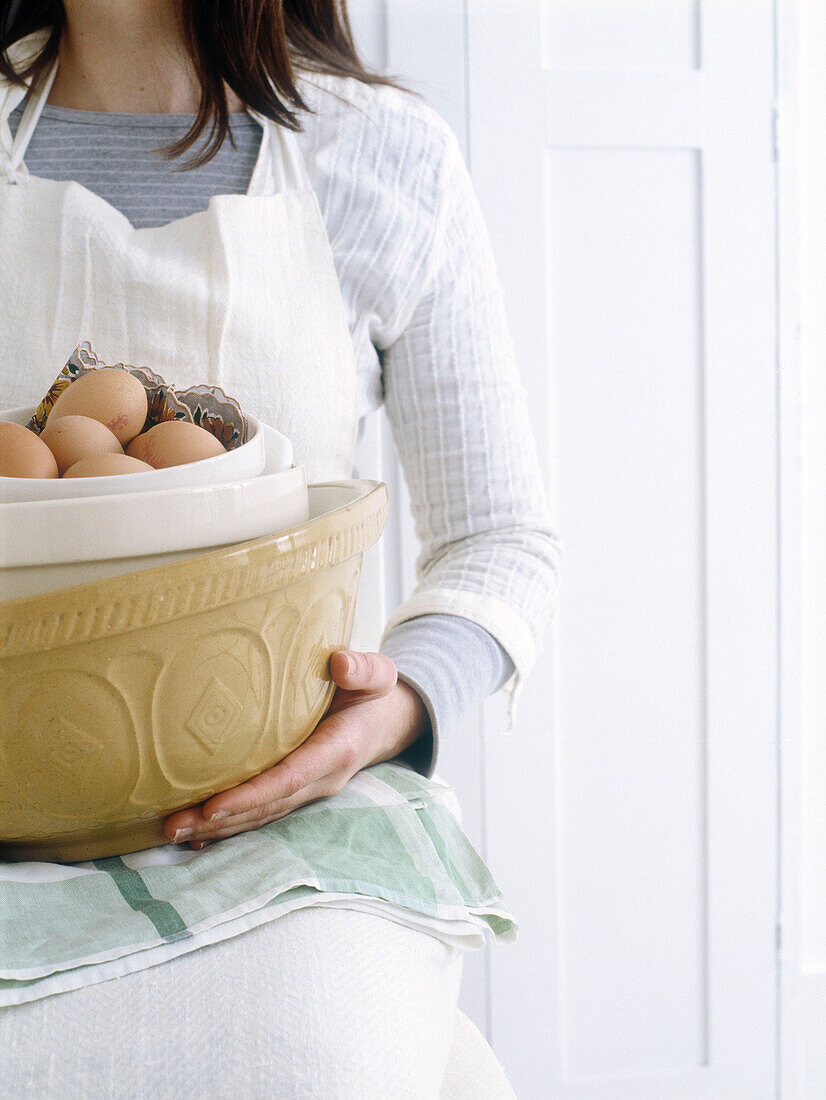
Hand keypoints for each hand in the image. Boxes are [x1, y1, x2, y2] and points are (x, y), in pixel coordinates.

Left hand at [162, 650, 428, 849]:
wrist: (386, 721)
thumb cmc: (372, 693)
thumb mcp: (377, 675)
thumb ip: (362, 669)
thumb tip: (339, 663)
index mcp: (337, 750)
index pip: (290, 778)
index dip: (252, 795)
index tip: (214, 806)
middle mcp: (322, 778)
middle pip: (267, 806)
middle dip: (221, 821)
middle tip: (172, 827)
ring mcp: (309, 790)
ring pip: (261, 815)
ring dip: (218, 828)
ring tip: (172, 831)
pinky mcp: (296, 791)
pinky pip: (262, 813)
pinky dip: (229, 826)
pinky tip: (198, 835)